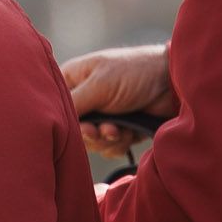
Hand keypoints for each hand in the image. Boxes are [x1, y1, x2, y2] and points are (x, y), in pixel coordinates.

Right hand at [61, 44, 175, 154]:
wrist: (172, 84)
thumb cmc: (133, 74)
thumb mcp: (98, 85)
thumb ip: (73, 103)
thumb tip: (48, 119)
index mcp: (73, 79)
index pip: (54, 104)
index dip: (62, 118)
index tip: (78, 123)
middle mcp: (84, 98)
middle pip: (72, 128)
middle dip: (89, 133)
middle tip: (100, 130)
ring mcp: (102, 114)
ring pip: (90, 141)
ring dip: (106, 139)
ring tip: (119, 129)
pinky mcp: (119, 128)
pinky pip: (108, 147)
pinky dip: (118, 143)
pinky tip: (129, 132)